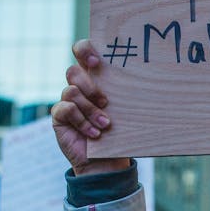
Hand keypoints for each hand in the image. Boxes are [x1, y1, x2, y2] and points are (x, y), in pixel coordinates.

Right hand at [51, 40, 130, 175]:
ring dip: (90, 109)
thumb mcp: (125, 110)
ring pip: (71, 91)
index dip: (84, 50)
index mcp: (94, 78)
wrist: (106, 161)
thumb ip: (126, 93)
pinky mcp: (59, 116)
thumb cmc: (119, 133)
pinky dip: (82, 122)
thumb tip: (150, 79)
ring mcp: (67, 101)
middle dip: (89, 84)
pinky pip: (66, 109)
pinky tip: (94, 134)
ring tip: (105, 124)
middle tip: (105, 100)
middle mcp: (78, 87)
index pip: (82, 52)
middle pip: (73, 71)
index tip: (96, 60)